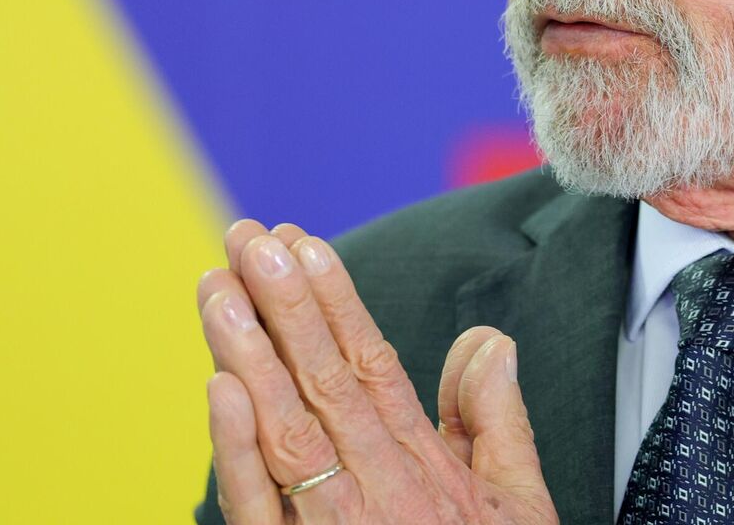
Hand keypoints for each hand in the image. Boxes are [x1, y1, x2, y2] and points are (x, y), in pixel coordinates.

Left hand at [197, 220, 558, 524]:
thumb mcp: (518, 506)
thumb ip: (495, 423)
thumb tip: (486, 341)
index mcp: (424, 466)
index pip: (371, 363)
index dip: (335, 300)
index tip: (303, 241)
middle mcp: (379, 487)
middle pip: (323, 378)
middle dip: (283, 301)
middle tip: (247, 236)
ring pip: (284, 426)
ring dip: (248, 351)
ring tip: (215, 286)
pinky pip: (261, 506)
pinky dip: (238, 447)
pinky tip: (220, 388)